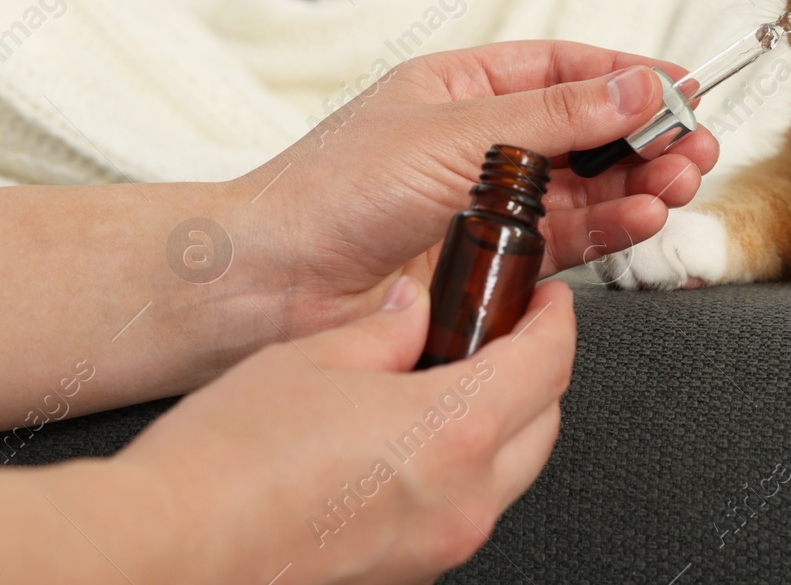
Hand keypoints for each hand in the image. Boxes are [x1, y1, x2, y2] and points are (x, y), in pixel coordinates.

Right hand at [73, 276, 574, 583]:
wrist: (169, 548)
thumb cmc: (228, 460)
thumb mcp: (315, 356)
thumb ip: (387, 330)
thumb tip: (415, 311)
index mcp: (455, 432)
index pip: (547, 364)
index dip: (556, 320)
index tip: (548, 300)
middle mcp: (463, 499)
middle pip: (545, 423)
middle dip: (538, 372)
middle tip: (506, 333)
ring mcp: (440, 547)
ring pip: (510, 474)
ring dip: (502, 426)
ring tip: (453, 384)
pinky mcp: (409, 574)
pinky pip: (462, 511)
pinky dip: (460, 472)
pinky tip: (413, 445)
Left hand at [232, 40, 718, 337]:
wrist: (274, 284)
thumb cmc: (336, 192)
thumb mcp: (456, 133)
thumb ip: (555, 117)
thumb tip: (635, 88)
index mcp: (465, 86)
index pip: (566, 71)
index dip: (629, 78)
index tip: (684, 89)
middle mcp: (485, 141)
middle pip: (589, 131)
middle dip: (647, 136)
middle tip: (696, 145)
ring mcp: (494, 203)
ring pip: (589, 186)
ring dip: (640, 182)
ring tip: (680, 182)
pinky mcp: (499, 260)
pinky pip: (572, 238)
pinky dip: (614, 227)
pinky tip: (644, 216)